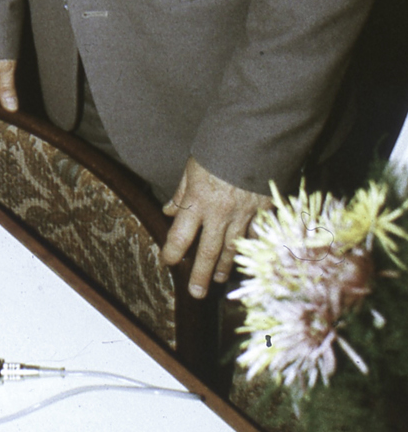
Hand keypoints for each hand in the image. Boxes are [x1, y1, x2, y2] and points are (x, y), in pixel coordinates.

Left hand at [162, 156, 268, 297]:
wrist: (255, 138)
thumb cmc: (219, 150)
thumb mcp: (193, 168)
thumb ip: (181, 192)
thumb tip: (168, 210)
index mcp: (198, 201)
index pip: (180, 236)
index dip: (172, 252)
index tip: (168, 261)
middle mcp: (220, 213)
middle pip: (208, 251)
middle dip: (201, 275)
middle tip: (197, 293)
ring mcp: (244, 214)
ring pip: (233, 247)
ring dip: (225, 265)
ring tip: (219, 279)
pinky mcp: (264, 210)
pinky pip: (257, 235)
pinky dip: (252, 247)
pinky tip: (248, 258)